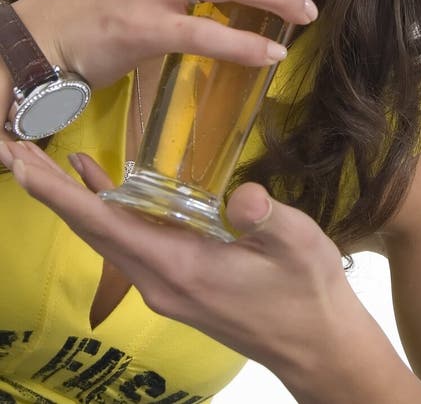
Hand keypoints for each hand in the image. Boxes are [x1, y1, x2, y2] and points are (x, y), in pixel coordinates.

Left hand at [0, 139, 357, 375]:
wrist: (316, 344)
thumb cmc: (307, 292)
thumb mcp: (299, 245)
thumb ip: (265, 217)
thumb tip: (241, 194)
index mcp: (180, 268)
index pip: (105, 227)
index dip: (61, 195)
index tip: (23, 167)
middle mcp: (159, 281)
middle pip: (91, 231)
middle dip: (49, 191)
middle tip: (13, 150)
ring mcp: (164, 285)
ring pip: (106, 237)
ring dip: (72, 200)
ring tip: (41, 163)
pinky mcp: (176, 282)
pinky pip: (128, 243)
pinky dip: (107, 210)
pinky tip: (102, 185)